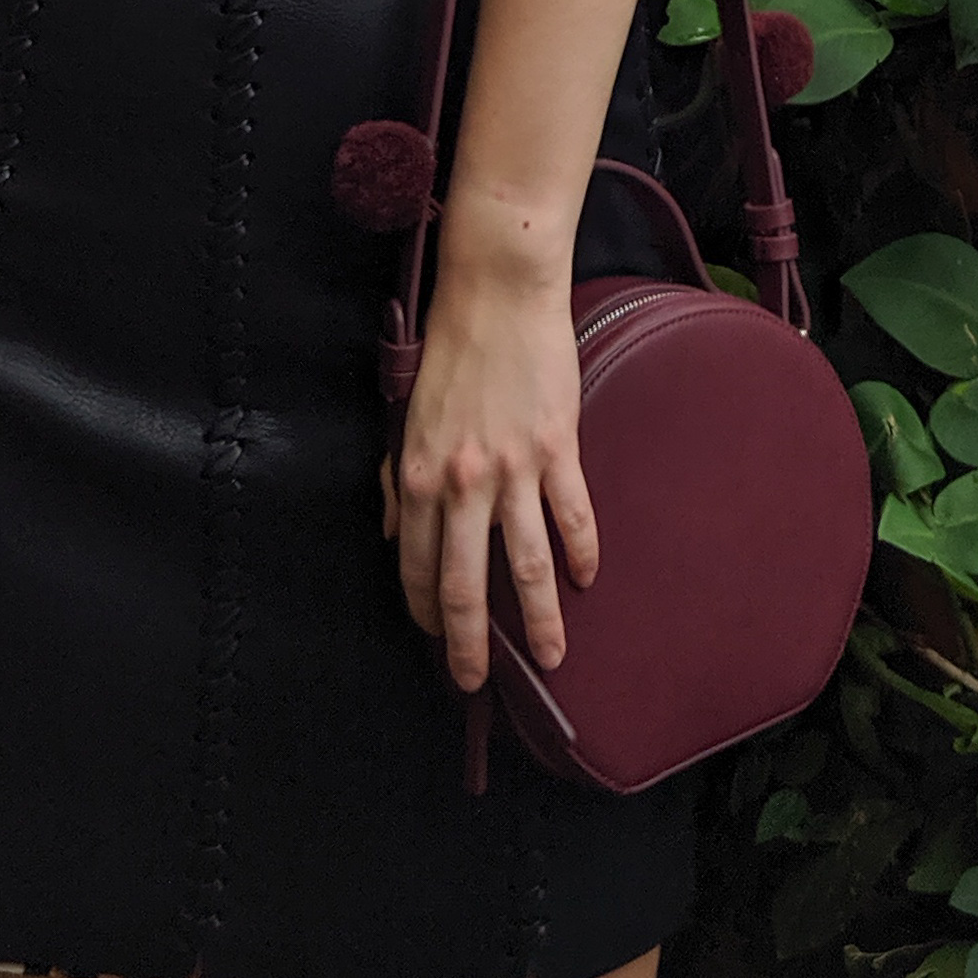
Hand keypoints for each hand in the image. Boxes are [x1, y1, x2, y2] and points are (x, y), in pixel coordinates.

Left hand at [385, 270, 595, 691]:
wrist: (496, 294)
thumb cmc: (449, 350)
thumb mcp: (406, 416)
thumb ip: (399, 478)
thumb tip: (391, 530)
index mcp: (418, 475)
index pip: (415, 565)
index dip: (424, 611)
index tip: (436, 641)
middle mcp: (461, 482)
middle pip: (466, 585)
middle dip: (470, 645)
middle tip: (475, 683)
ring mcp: (512, 469)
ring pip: (527, 566)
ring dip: (540, 621)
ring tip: (550, 658)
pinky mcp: (557, 449)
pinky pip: (571, 516)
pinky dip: (582, 552)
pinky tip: (586, 578)